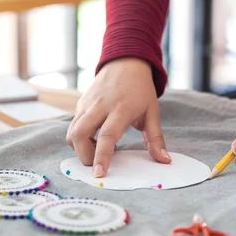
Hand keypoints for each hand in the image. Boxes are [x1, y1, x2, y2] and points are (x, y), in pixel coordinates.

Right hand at [66, 58, 170, 176]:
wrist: (125, 61)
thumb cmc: (141, 89)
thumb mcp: (152, 112)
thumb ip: (156, 139)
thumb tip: (164, 160)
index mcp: (121, 109)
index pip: (107, 136)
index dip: (102, 156)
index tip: (99, 174)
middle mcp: (100, 106)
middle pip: (79, 135)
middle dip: (84, 155)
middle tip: (96, 163)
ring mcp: (87, 103)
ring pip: (72, 131)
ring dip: (79, 147)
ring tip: (96, 148)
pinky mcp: (80, 103)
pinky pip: (73, 124)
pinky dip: (79, 137)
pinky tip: (93, 137)